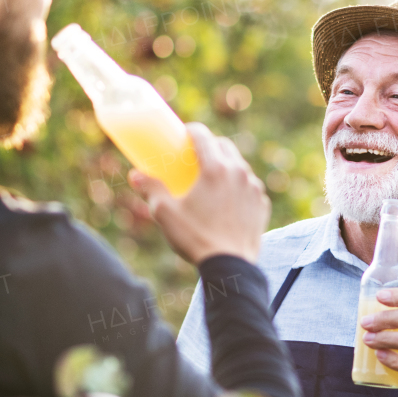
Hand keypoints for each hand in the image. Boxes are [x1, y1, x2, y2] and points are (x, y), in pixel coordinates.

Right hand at [130, 123, 269, 264]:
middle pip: (224, 145)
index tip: (183, 134)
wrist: (231, 266)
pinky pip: (250, 186)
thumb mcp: (166, 213)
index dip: (191, 131)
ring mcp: (253, 188)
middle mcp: (238, 172)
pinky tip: (228, 198)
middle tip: (195, 156)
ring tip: (211, 178)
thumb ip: (151, 189)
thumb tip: (135, 175)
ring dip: (226, 164)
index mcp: (215, 168)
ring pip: (239, 164)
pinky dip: (239, 185)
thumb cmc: (195, 238)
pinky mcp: (262, 203)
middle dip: (209, 145)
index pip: (203, 135)